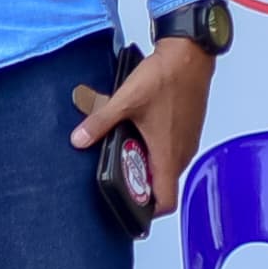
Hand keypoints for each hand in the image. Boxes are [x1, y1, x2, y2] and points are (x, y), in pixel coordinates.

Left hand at [75, 37, 215, 203]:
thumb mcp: (124, 102)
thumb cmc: (165, 79)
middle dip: (139, 186)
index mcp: (168, 154)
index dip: (148, 211)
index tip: (130, 208)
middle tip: (116, 176)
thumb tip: (78, 140)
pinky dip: (153, 150)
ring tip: (122, 153)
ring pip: (166, 167)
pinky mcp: (186, 130)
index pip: (166, 201)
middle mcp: (182, 153)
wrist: (189, 57)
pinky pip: (169, 150)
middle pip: (163, 186)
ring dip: (145, 165)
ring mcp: (187, 142)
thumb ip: (99, 123)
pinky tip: (135, 135)